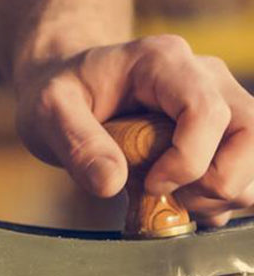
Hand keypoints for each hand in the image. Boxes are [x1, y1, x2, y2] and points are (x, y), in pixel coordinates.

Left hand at [14, 34, 253, 225]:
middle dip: (216, 181)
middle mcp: (201, 77)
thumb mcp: (51, 111)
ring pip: (253, 154)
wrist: (72, 93)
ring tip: (172, 201)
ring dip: (221, 194)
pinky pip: (243, 168)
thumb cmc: (63, 95)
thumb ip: (76, 143)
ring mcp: (215, 103)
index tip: (151, 184)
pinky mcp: (215, 132)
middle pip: (248, 132)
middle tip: (169, 198)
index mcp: (162, 63)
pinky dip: (220, 198)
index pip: (206, 111)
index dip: (187, 160)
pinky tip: (182, 202)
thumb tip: (111, 184)